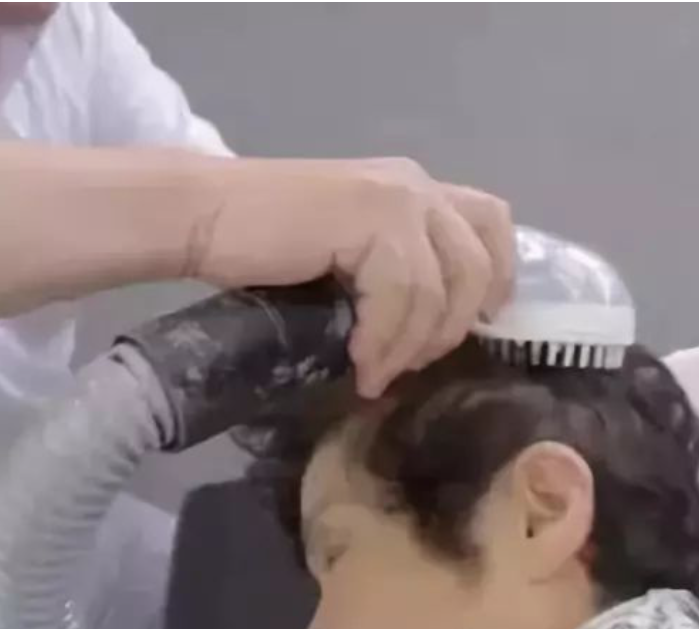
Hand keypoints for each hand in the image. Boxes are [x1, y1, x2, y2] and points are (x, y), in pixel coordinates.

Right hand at [181, 155, 514, 397]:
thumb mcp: (349, 253)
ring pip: (439, 290)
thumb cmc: (264, 243)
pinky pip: (402, 296)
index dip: (498, 278)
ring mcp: (395, 198)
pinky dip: (384, 340)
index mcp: (415, 187)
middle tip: (413, 364)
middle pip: (477, 265)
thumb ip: (397, 268)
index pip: (492, 223)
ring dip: (411, 345)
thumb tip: (437, 328)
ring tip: (377, 373)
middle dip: (452, 327)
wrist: (200, 215)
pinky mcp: (370, 219)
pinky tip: (361, 364)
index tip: (476, 327)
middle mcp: (415, 185)